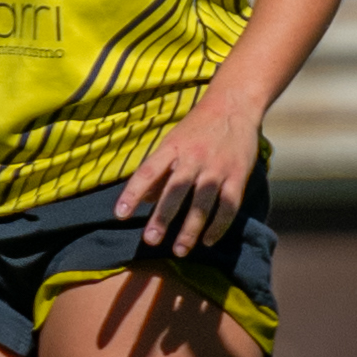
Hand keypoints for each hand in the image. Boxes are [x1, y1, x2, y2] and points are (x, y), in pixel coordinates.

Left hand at [113, 91, 264, 252]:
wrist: (233, 106)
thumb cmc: (196, 128)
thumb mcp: (172, 141)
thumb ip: (158, 171)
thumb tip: (141, 200)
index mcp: (172, 147)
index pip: (147, 171)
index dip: (132, 194)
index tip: (119, 215)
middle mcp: (193, 157)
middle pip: (175, 190)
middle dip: (162, 217)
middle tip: (150, 241)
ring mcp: (216, 168)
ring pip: (202, 203)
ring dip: (190, 229)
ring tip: (179, 250)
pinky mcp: (237, 176)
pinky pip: (228, 206)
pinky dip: (218, 226)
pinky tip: (208, 241)